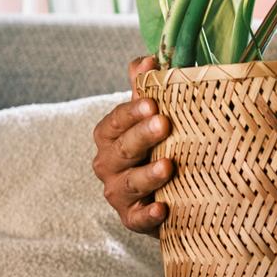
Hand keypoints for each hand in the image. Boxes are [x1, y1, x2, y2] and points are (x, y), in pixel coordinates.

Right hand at [91, 55, 174, 236]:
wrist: (165, 191)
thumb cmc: (156, 145)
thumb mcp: (150, 117)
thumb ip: (145, 89)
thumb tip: (147, 58)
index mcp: (109, 135)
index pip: (115, 121)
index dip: (131, 112)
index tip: (152, 102)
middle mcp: (108, 164)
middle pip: (122, 150)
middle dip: (141, 136)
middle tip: (164, 124)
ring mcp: (118, 193)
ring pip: (129, 183)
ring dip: (148, 175)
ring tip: (169, 166)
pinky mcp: (132, 219)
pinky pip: (137, 219)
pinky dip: (149, 215)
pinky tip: (163, 208)